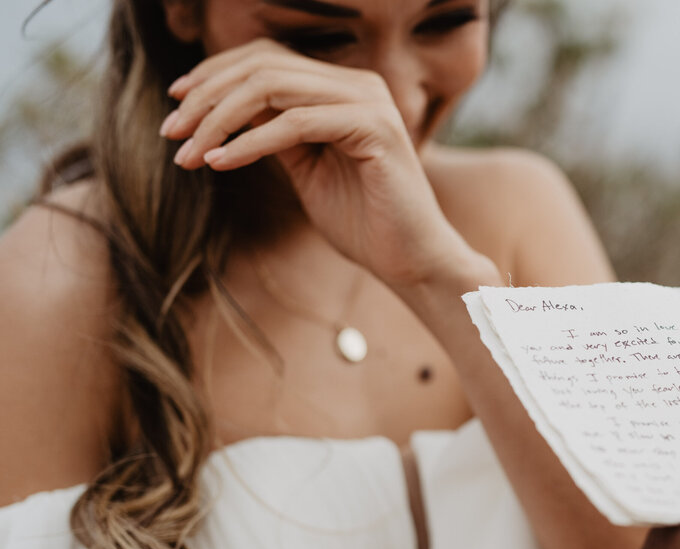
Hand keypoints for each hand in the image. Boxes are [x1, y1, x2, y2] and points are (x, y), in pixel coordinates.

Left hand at [160, 39, 488, 288]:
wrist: (411, 261)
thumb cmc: (363, 221)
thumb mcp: (306, 167)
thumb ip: (273, 132)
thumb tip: (221, 110)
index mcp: (344, 88)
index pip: (266, 59)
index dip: (214, 76)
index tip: (175, 109)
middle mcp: (360, 84)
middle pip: (262, 66)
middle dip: (206, 97)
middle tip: (171, 133)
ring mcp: (369, 102)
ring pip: (271, 88)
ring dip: (218, 120)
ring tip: (187, 153)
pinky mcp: (374, 129)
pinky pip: (294, 124)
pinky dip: (248, 143)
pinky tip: (220, 163)